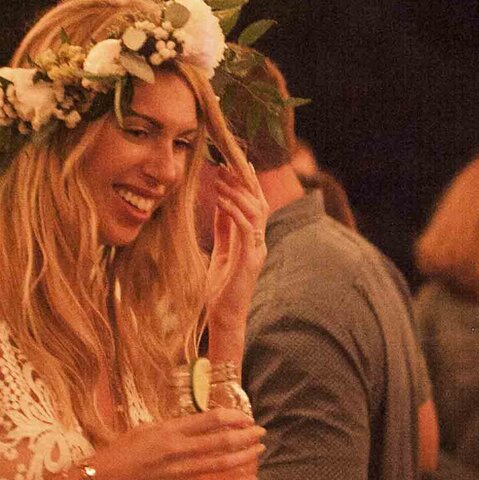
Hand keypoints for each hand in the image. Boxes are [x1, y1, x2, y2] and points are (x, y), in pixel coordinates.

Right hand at [93, 408, 263, 479]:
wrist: (107, 478)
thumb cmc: (123, 449)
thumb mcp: (147, 428)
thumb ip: (174, 426)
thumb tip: (199, 424)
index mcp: (170, 430)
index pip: (210, 420)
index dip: (233, 417)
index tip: (245, 417)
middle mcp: (179, 450)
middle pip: (221, 441)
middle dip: (246, 436)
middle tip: (261, 432)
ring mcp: (180, 472)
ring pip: (221, 464)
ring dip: (244, 457)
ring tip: (259, 450)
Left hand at [204, 158, 269, 336]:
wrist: (223, 317)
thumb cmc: (221, 288)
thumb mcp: (221, 251)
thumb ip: (224, 229)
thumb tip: (222, 203)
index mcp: (253, 240)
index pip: (255, 204)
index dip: (248, 183)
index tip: (236, 162)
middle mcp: (259, 242)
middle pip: (259, 203)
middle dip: (244, 181)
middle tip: (227, 163)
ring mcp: (257, 250)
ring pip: (255, 212)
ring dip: (237, 192)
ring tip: (219, 179)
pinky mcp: (250, 260)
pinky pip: (246, 229)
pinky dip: (234, 212)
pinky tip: (221, 201)